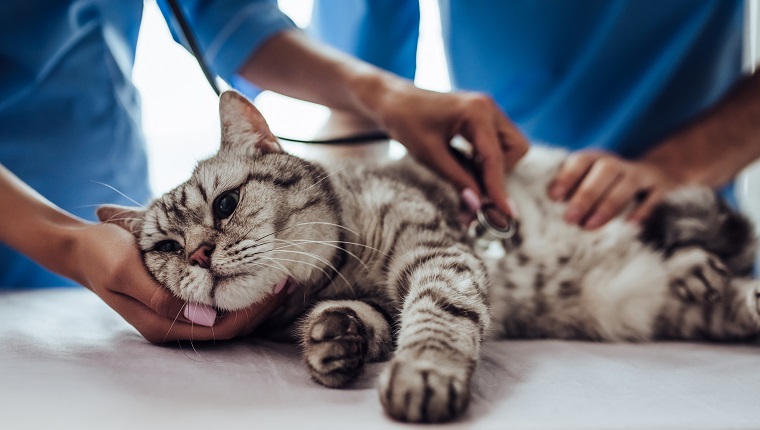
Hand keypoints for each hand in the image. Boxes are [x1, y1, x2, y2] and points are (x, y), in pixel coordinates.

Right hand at [74, 223, 286, 343]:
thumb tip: (206, 315)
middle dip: (263, 307)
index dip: (253, 311)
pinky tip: (259, 271)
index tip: (276, 284)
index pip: (222, 328)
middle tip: (290, 280)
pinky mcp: (183, 297)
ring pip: (230, 316)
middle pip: (233, 326)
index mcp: (162, 323)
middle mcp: (176, 324)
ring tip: (284, 276)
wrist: (82, 247)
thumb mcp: (127, 270)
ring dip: (258, 299)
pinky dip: (243, 289)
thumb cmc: (103, 253)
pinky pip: (222, 302)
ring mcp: (181, 312)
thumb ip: (162, 296)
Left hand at [373, 84, 528, 217]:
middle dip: (501, 171)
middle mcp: (488, 107)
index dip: (498, 188)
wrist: (394, 101)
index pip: (495, 158)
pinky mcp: (483, 117)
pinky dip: (488, 159)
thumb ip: (456, 179)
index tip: (505, 214)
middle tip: (477, 185)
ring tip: (469, 176)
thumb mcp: (429, 154)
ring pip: (511, 146)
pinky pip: (498, 142)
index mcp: (476, 111)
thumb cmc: (406, 122)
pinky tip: (467, 166)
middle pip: (517, 148)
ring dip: (496, 166)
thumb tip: (477, 206)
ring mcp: (488, 110)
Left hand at [548, 151, 679, 228]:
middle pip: (604, 171)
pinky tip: (630, 225)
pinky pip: (653, 197)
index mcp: (597, 159)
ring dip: (608, 205)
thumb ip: (572, 191)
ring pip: (626, 184)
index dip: (567, 176)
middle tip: (570, 219)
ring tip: (591, 226)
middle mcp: (618, 163)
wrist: (658, 172)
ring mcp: (641, 174)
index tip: (554, 197)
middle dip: (586, 195)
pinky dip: (642, 210)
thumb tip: (545, 209)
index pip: (581, 161)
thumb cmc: (609, 184)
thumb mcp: (591, 180)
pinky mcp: (660, 187)